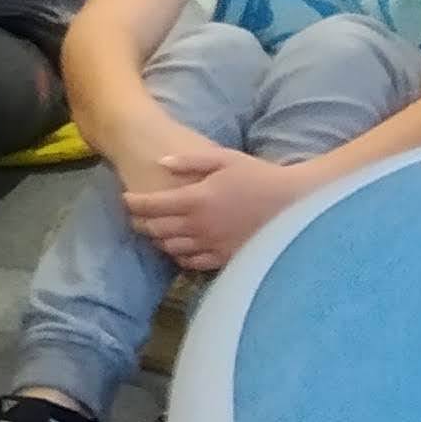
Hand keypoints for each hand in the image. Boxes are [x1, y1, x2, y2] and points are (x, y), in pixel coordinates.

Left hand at [119, 140, 302, 273]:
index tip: (126, 199)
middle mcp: (198, 225)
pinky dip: (179, 256)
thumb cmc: (259, 176)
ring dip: (158, 239)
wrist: (293, 204)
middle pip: (156, 229)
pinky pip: (191, 263)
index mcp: (196, 199)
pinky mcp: (223, 258)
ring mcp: (210, 244)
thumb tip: (161, 162)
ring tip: (155, 230)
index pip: (152, 205)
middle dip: (140, 222)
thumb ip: (190, 160)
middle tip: (136, 215)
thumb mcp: (225, 158)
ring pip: (170, 247)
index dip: (134, 203)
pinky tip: (179, 248)